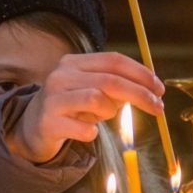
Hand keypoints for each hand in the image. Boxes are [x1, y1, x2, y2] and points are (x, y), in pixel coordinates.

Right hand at [5, 52, 164, 162]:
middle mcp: (61, 75)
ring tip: (101, 117)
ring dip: (109, 112)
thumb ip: (116, 85)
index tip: (160, 89)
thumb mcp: (91, 89)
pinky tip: (86, 131)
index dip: (141, 73)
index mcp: (74, 62)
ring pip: (98, 100)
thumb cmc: (72, 107)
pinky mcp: (49, 122)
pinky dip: (92, 132)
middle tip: (159, 108)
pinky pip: (85, 129)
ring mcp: (53, 98)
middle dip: (140, 95)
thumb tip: (151, 89)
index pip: (114, 61)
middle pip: (110, 81)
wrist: (33, 128)